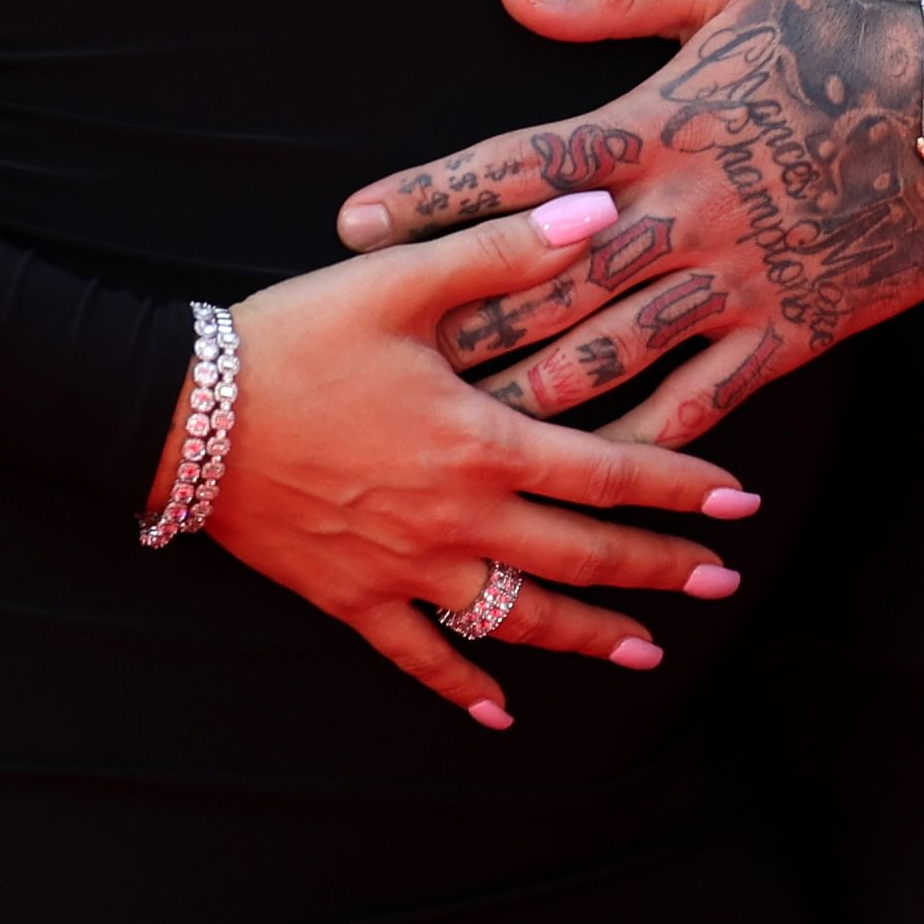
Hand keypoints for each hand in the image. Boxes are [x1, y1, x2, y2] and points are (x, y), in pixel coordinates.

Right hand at [201, 190, 767, 728]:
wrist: (184, 416)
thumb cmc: (294, 339)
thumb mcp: (401, 280)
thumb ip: (507, 249)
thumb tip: (601, 209)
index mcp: (479, 441)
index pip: (606, 473)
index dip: (679, 488)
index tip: (739, 504)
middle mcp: (456, 518)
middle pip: (580, 555)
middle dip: (658, 570)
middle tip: (722, 584)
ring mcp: (405, 569)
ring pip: (516, 617)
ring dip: (587, 636)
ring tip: (645, 652)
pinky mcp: (352, 598)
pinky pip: (419, 656)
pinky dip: (462, 686)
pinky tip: (499, 714)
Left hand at [331, 0, 923, 447]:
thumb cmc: (847, 27)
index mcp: (656, 123)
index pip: (518, 165)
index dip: (430, 195)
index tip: (352, 224)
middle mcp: (680, 211)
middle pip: (542, 281)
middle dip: (458, 323)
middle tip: (380, 363)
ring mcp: (732, 278)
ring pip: (607, 354)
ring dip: (528, 393)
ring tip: (454, 431)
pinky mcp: (786, 329)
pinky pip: (701, 401)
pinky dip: (644, 442)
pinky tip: (591, 476)